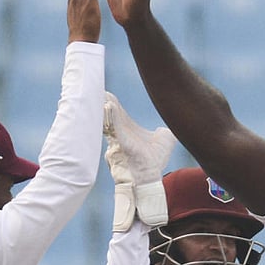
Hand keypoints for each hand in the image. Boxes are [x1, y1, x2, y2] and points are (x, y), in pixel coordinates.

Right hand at [104, 91, 175, 230]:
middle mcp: (121, 133)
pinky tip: (109, 105)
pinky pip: (115, 127)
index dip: (111, 102)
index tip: (105, 91)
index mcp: (128, 130)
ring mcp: (120, 138)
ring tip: (100, 93)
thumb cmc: (155, 161)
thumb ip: (165, 130)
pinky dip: (112, 116)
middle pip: (109, 113)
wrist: (152, 177)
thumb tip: (169, 126)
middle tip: (95, 87)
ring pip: (109, 118)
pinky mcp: (123, 143)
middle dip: (103, 101)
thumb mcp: (165, 139)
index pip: (117, 113)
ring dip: (105, 106)